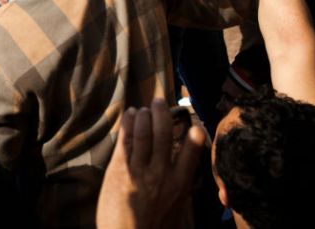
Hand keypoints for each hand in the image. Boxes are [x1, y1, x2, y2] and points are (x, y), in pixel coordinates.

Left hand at [96, 99, 205, 228]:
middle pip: (164, 134)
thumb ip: (181, 190)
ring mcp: (138, 171)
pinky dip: (128, 123)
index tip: (195, 123)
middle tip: (160, 102)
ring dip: (144, 115)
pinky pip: (125, 139)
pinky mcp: (119, 170)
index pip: (192, 153)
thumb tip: (186, 174)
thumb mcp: (177, 213)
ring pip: (144, 133)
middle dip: (162, 114)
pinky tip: (129, 115)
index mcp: (179, 186)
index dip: (195, 134)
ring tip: (144, 108)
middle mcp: (161, 174)